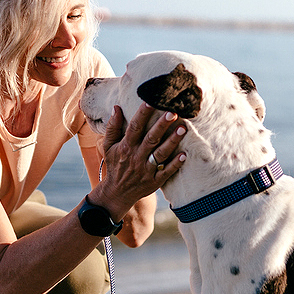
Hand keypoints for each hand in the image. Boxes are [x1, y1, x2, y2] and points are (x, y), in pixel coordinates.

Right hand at [91, 102, 186, 218]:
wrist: (117, 193)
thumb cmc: (115, 165)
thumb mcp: (109, 146)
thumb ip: (113, 127)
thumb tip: (116, 108)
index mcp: (126, 147)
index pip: (135, 127)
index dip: (143, 114)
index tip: (151, 101)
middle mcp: (137, 157)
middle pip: (151, 138)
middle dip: (162, 125)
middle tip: (173, 112)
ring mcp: (146, 170)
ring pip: (161, 154)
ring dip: (172, 142)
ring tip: (183, 129)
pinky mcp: (154, 181)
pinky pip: (166, 172)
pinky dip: (175, 164)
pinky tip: (184, 155)